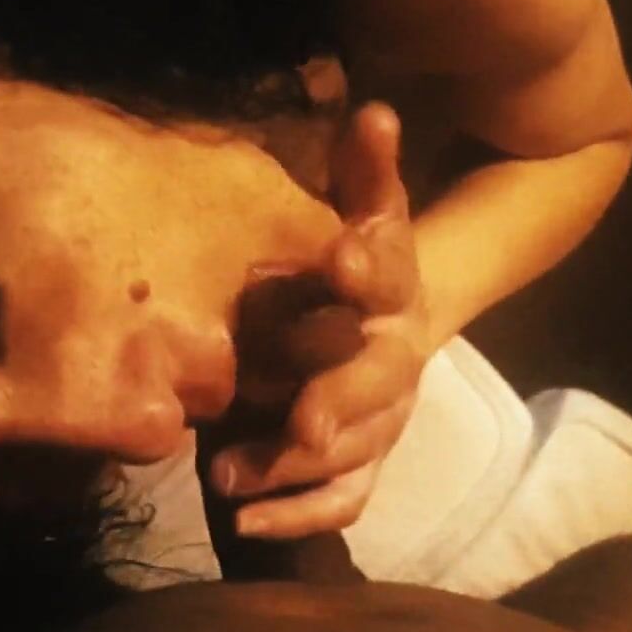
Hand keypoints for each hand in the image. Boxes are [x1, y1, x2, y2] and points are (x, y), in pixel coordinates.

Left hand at [210, 103, 432, 538]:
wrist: (400, 315)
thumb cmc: (358, 253)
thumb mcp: (364, 204)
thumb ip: (365, 168)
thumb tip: (372, 108)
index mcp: (396, 283)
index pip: (390, 269)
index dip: (370, 262)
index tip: (339, 253)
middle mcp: (398, 354)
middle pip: (380, 380)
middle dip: (344, 396)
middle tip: (302, 418)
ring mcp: (384, 415)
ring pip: (359, 451)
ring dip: (301, 467)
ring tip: (231, 474)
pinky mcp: (364, 459)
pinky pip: (345, 498)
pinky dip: (302, 515)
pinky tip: (245, 523)